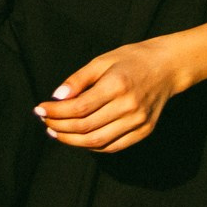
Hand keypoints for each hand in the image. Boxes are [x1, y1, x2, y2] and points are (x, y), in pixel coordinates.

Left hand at [35, 39, 187, 152]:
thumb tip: (56, 97)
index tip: (39, 109)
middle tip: (45, 122)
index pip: (79, 108)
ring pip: (98, 141)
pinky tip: (79, 138)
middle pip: (86, 127)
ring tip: (57, 132)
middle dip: (60, 127)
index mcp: (117, 86)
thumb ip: (78, 80)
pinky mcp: (144, 131)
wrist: (167, 67)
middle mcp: (129, 107)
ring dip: (72, 140)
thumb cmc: (131, 60)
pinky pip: (113, 146)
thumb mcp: (102, 61)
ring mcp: (138, 122)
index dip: (56, 112)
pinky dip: (93, 146)